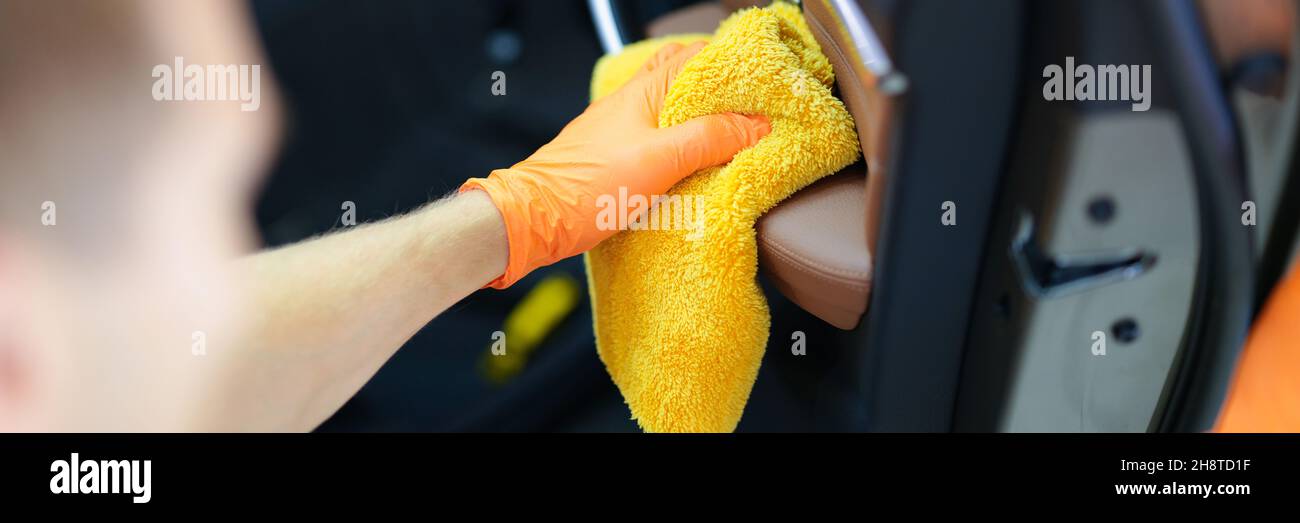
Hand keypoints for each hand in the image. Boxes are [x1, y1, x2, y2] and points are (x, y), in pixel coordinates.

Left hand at [461, 42, 770, 287]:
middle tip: (758, 112)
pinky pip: (661, 141)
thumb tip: (756, 125)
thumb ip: (710, 138)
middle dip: (722, 94)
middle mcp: (633, 103)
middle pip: (687, 83)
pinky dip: (685, 146)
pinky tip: (698, 165)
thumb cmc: (587, 187)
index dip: (733, 63)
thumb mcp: (661, 160)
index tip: (767, 80)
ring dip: (705, 122)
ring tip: (737, 139)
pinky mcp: (617, 158)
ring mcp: (622, 130)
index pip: (696, 56)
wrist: (535, 219)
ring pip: (674, 114)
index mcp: (644, 91)